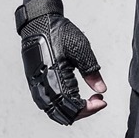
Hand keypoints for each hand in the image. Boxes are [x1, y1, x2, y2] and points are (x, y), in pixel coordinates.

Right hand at [14, 0, 106, 124]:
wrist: (38, 23)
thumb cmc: (57, 32)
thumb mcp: (80, 48)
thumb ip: (91, 71)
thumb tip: (102, 89)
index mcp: (54, 78)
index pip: (72, 106)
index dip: (90, 108)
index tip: (103, 100)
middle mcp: (42, 86)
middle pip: (63, 114)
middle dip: (84, 111)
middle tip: (98, 100)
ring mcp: (37, 87)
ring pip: (55, 112)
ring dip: (73, 110)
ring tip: (88, 99)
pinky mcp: (36, 84)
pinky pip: (49, 104)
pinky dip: (64, 106)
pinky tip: (75, 96)